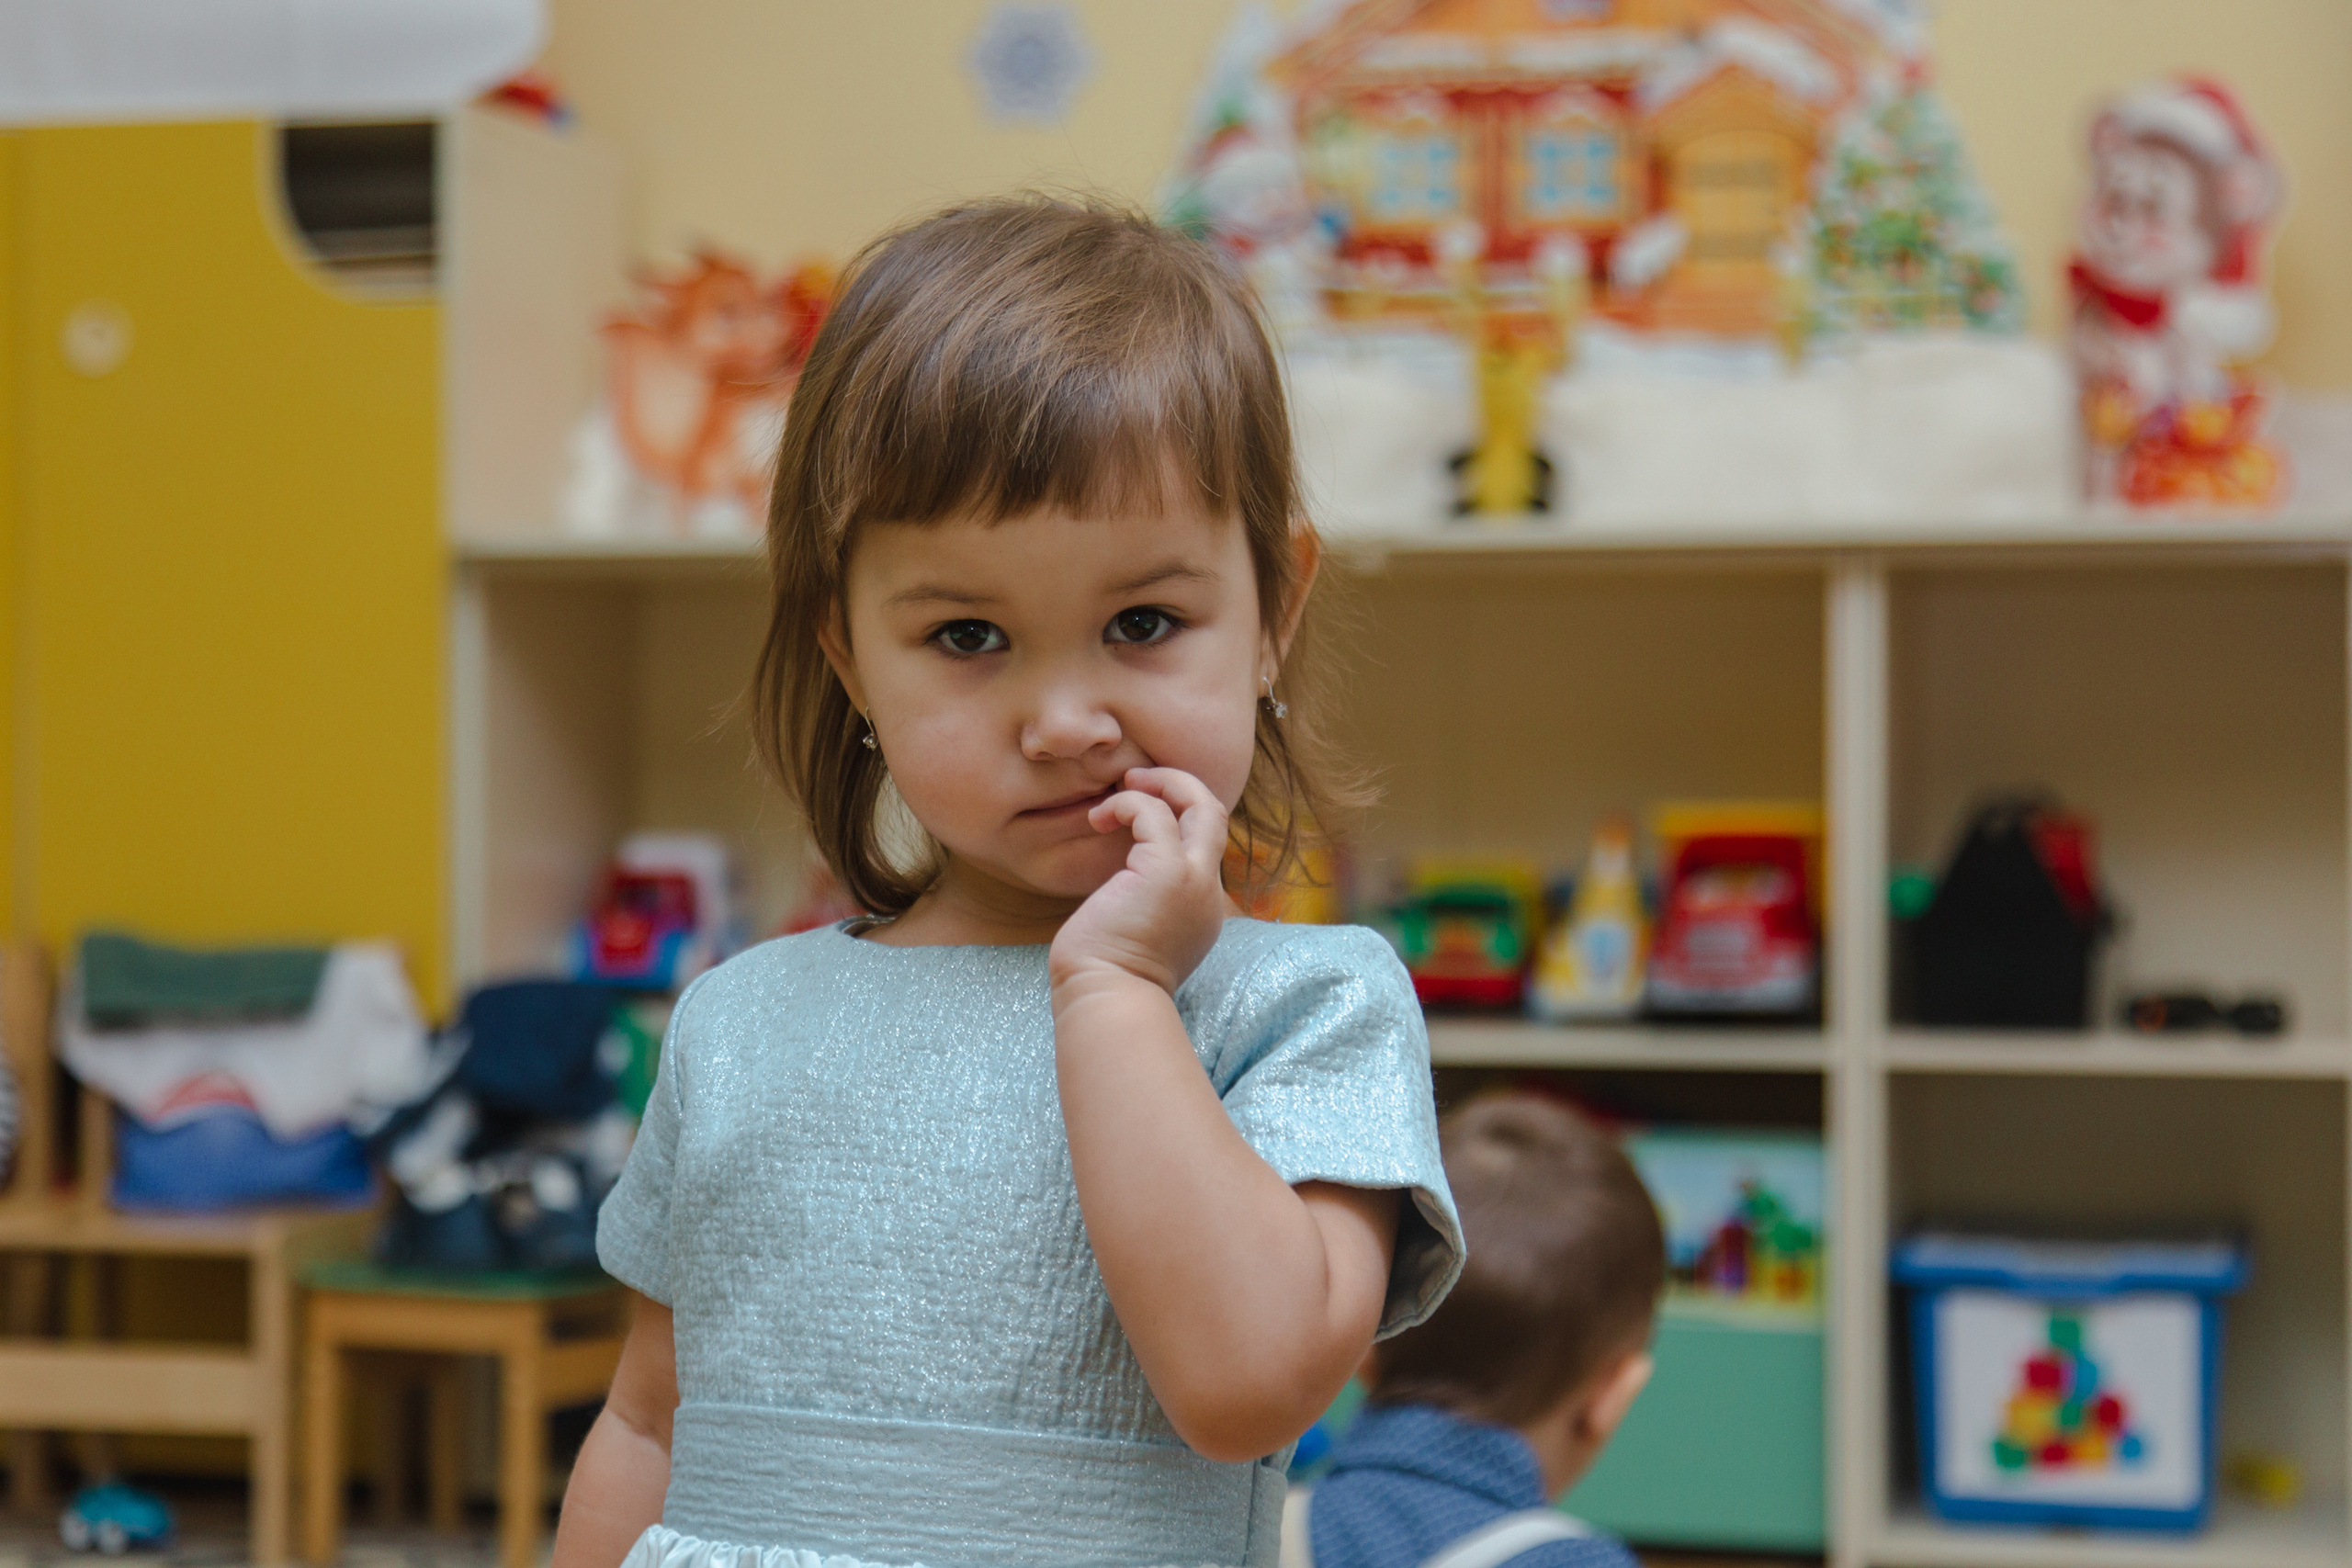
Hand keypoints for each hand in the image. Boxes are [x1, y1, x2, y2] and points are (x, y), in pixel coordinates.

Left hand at [1049, 767, 1228, 1001]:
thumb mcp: (1137, 934)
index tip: (1138, 814)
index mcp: (1201, 909)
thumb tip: (1120, 884)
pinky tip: (1099, 819)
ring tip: (1123, 787)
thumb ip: (1143, 903)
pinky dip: (1128, 804)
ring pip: (1201, 804)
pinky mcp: (1166, 872)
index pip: (1204, 846)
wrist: (1107, 1000)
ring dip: (1161, 784)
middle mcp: (1206, 892)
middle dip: (1181, 787)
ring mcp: (1192, 880)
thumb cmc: (1106, 976)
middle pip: (1216, 815)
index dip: (1178, 819)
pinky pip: (1153, 814)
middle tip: (1139, 780)